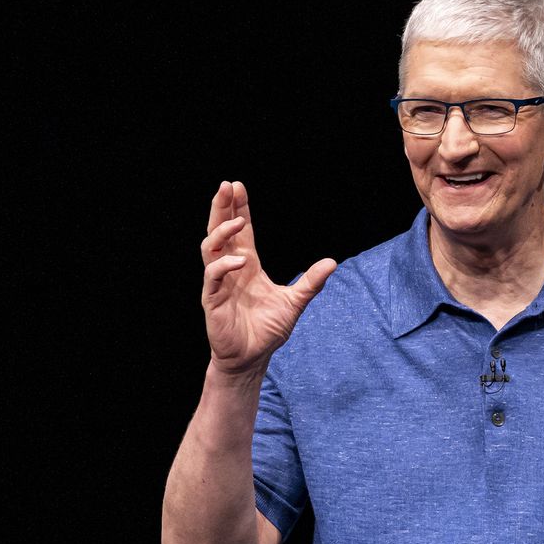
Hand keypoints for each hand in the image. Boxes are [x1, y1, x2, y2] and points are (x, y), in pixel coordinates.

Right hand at [200, 181, 335, 374]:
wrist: (252, 358)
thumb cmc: (268, 331)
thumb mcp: (295, 302)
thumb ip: (311, 282)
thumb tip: (333, 262)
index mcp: (247, 266)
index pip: (241, 231)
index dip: (239, 210)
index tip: (238, 187)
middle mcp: (230, 270)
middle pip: (220, 231)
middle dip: (222, 208)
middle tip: (226, 186)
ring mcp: (219, 283)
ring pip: (210, 248)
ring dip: (221, 232)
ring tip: (236, 222)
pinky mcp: (212, 299)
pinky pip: (212, 276)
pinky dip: (224, 265)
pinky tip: (241, 261)